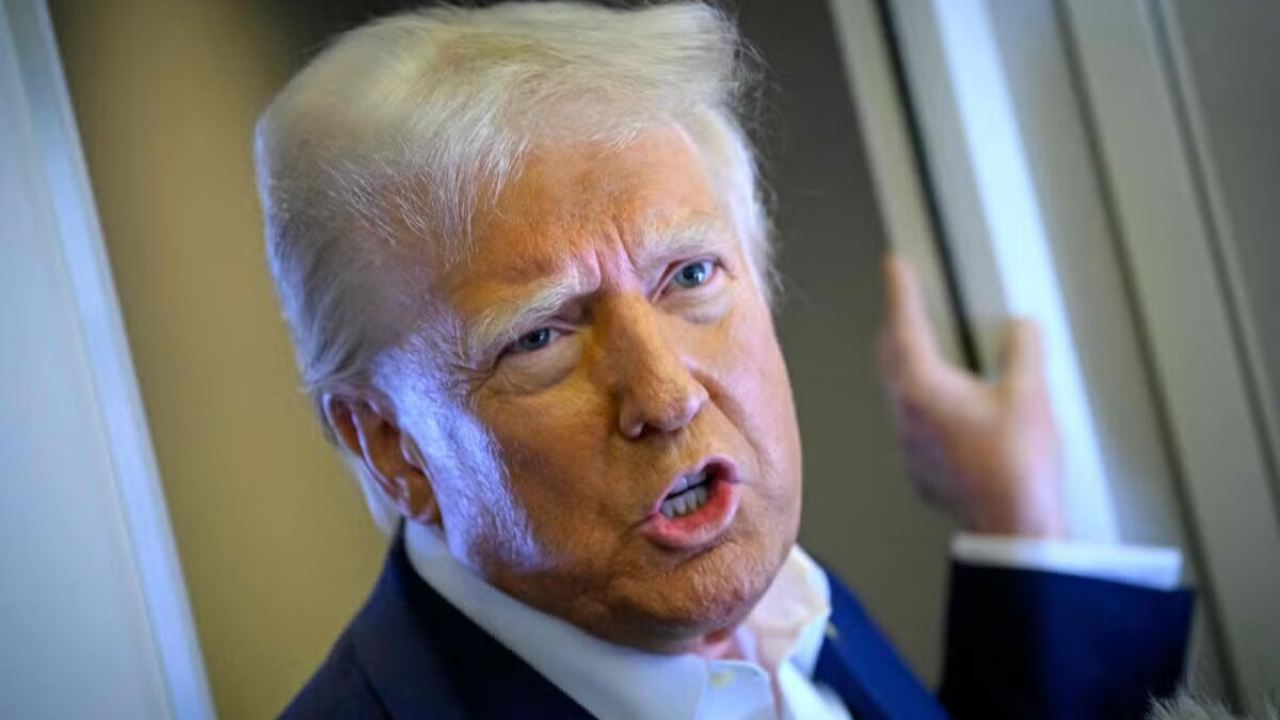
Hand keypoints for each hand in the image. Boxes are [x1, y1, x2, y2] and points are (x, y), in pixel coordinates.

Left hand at [878, 255, 1066, 538]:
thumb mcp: (1030, 395)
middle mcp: (905, 415)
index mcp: (923, 388)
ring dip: (905, 363)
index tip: (894, 267)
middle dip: (896, 325)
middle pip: (891, 357)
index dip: (901, 292)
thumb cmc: (1017, 467)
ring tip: (917, 346)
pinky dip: (918, 400)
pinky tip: (938, 404)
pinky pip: (909, 422)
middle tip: (902, 303)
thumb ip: (1023, 351)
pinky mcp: (919, 468)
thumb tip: (1022, 328)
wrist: (1011, 528)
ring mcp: (908, 444)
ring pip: (897, 391)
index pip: (904, 326)